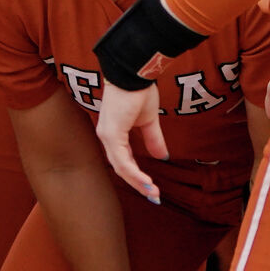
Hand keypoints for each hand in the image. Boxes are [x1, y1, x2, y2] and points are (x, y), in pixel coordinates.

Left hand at [94, 82, 166, 204]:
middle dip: (139, 184)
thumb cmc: (139, 91)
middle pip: (121, 168)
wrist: (135, 74)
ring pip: (121, 168)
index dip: (137, 175)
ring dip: (138, 182)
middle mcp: (106, 137)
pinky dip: (135, 173)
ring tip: (154, 193)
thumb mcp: (149, 121)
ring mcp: (107, 136)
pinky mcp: (111, 134)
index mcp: (113, 134)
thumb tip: (162, 157)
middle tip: (155, 197)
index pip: (123, 160)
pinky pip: (122, 160)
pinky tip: (147, 182)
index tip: (152, 187)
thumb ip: (153, 139)